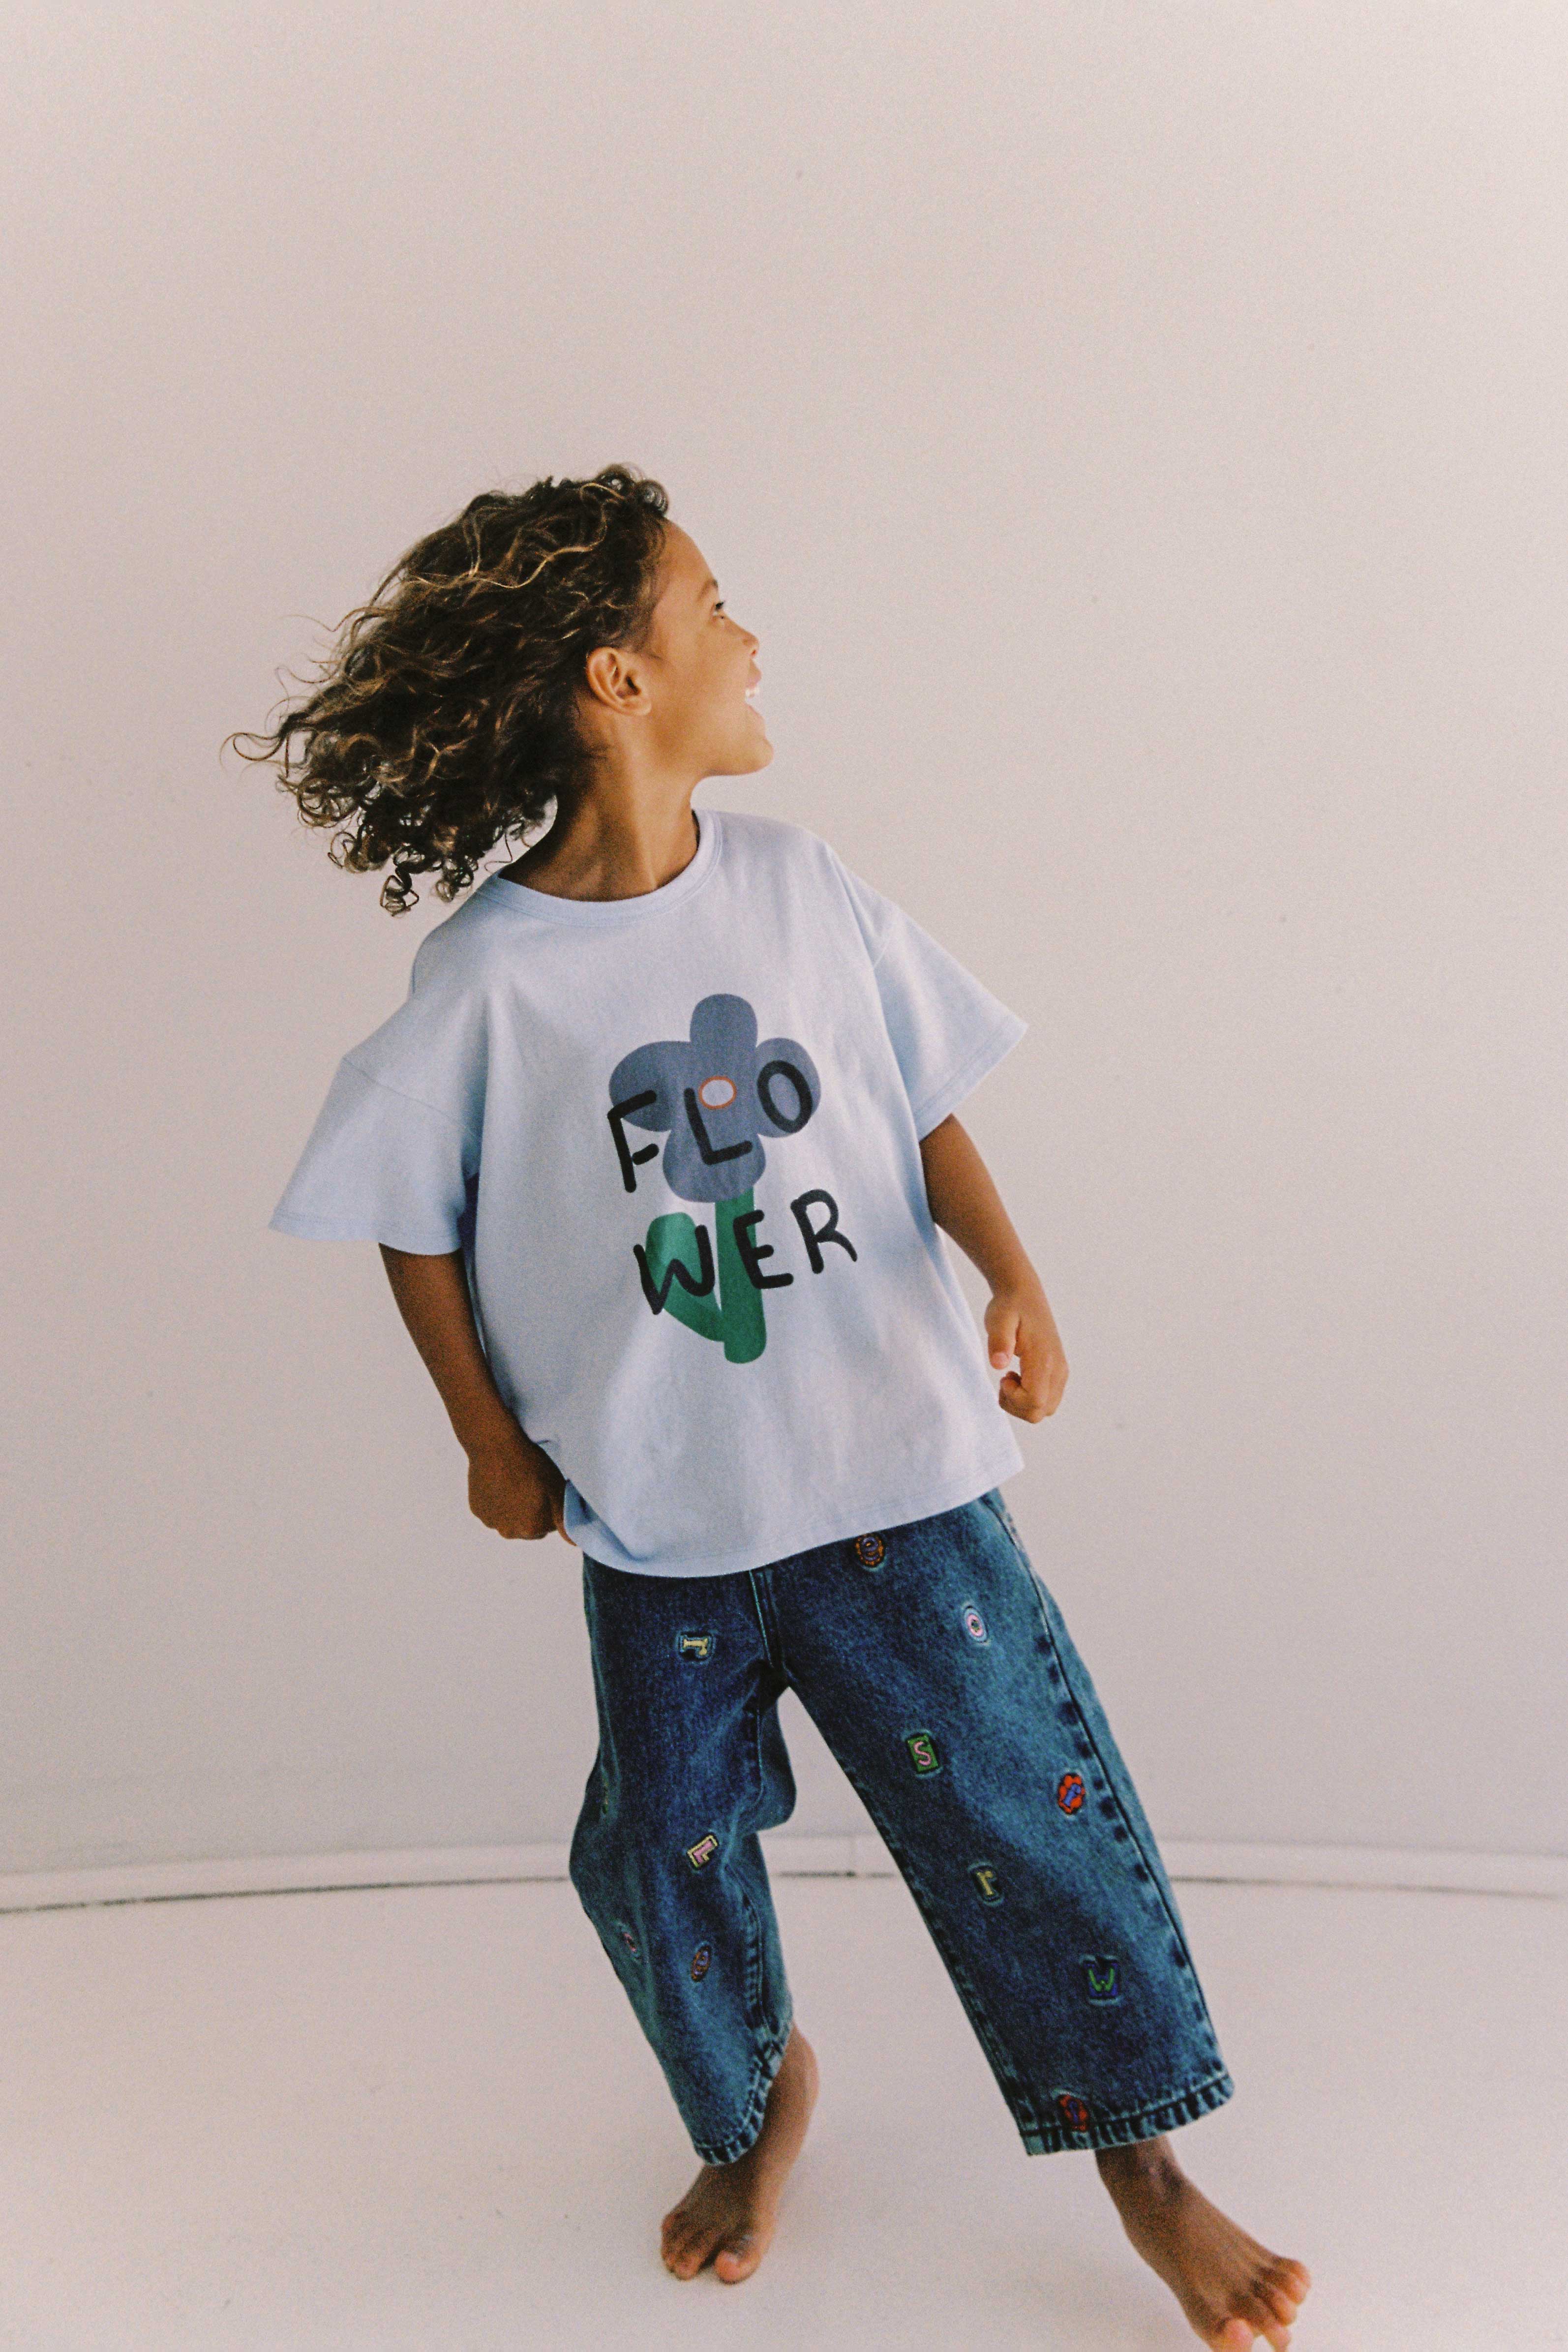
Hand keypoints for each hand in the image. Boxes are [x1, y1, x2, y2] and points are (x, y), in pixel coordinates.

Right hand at [465, 1420, 577, 1543]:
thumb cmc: (531, 1465)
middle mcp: (510, 1532)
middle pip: (527, 1527)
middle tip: (530, 1488)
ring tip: (513, 1484)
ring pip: (508, 1520)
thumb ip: (564, 1520)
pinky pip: (491, 1511)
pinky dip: (495, 1502)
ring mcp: (490, 1522)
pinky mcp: (477, 1510)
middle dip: (531, 1514)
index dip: (549, 1509)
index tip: (546, 1491)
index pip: (548, 1527)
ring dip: (512, 1510)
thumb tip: (573, 1544)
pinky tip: (498, 1483)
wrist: (496, 1447)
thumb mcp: (556, 1488)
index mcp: (533, 1529)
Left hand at [985, 1282, 1067, 1421]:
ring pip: (1045, 1410)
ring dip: (1021, 1403)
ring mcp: (1060, 1373)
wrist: (1025, 1294)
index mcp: (1045, 1359)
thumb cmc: (1010, 1307)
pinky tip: (1017, 1377)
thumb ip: (999, 1341)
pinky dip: (1028, 1398)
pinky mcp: (1058, 1374)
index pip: (1035, 1401)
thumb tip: (998, 1364)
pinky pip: (1046, 1401)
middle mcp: (1058, 1370)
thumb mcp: (999, 1319)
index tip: (1003, 1377)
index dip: (1014, 1398)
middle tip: (1003, 1380)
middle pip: (1040, 1412)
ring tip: (1010, 1377)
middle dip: (1016, 1405)